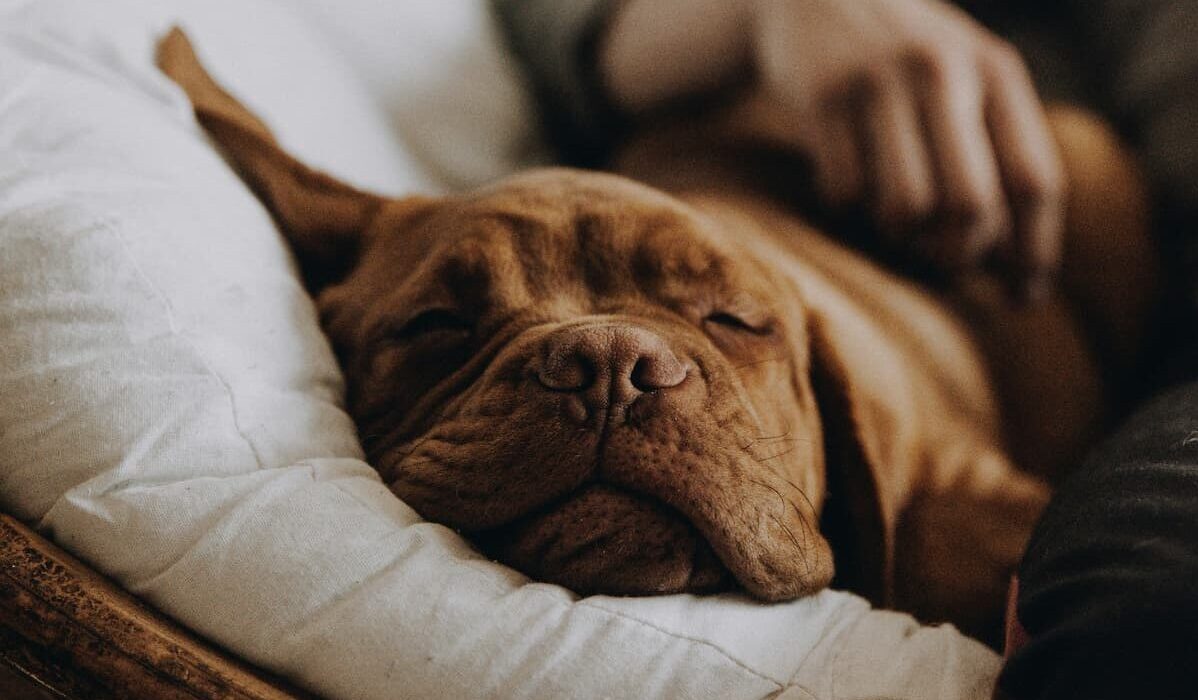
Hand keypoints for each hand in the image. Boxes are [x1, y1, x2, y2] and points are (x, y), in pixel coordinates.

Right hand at [749, 0, 1064, 297]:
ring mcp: (878, 82)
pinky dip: (848, 208)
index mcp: (995, 70)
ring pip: (904, 207)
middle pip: (970, 206)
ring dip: (898, 236)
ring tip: (894, 224)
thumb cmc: (902, 62)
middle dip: (958, 255)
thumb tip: (1020, 271)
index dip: (1033, 251)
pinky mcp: (822, 97)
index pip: (1033, 182)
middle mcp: (942, 70)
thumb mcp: (963, 80)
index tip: (1024, 297)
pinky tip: (849, 189)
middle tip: (944, 265)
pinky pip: (844, 191)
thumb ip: (995, 152)